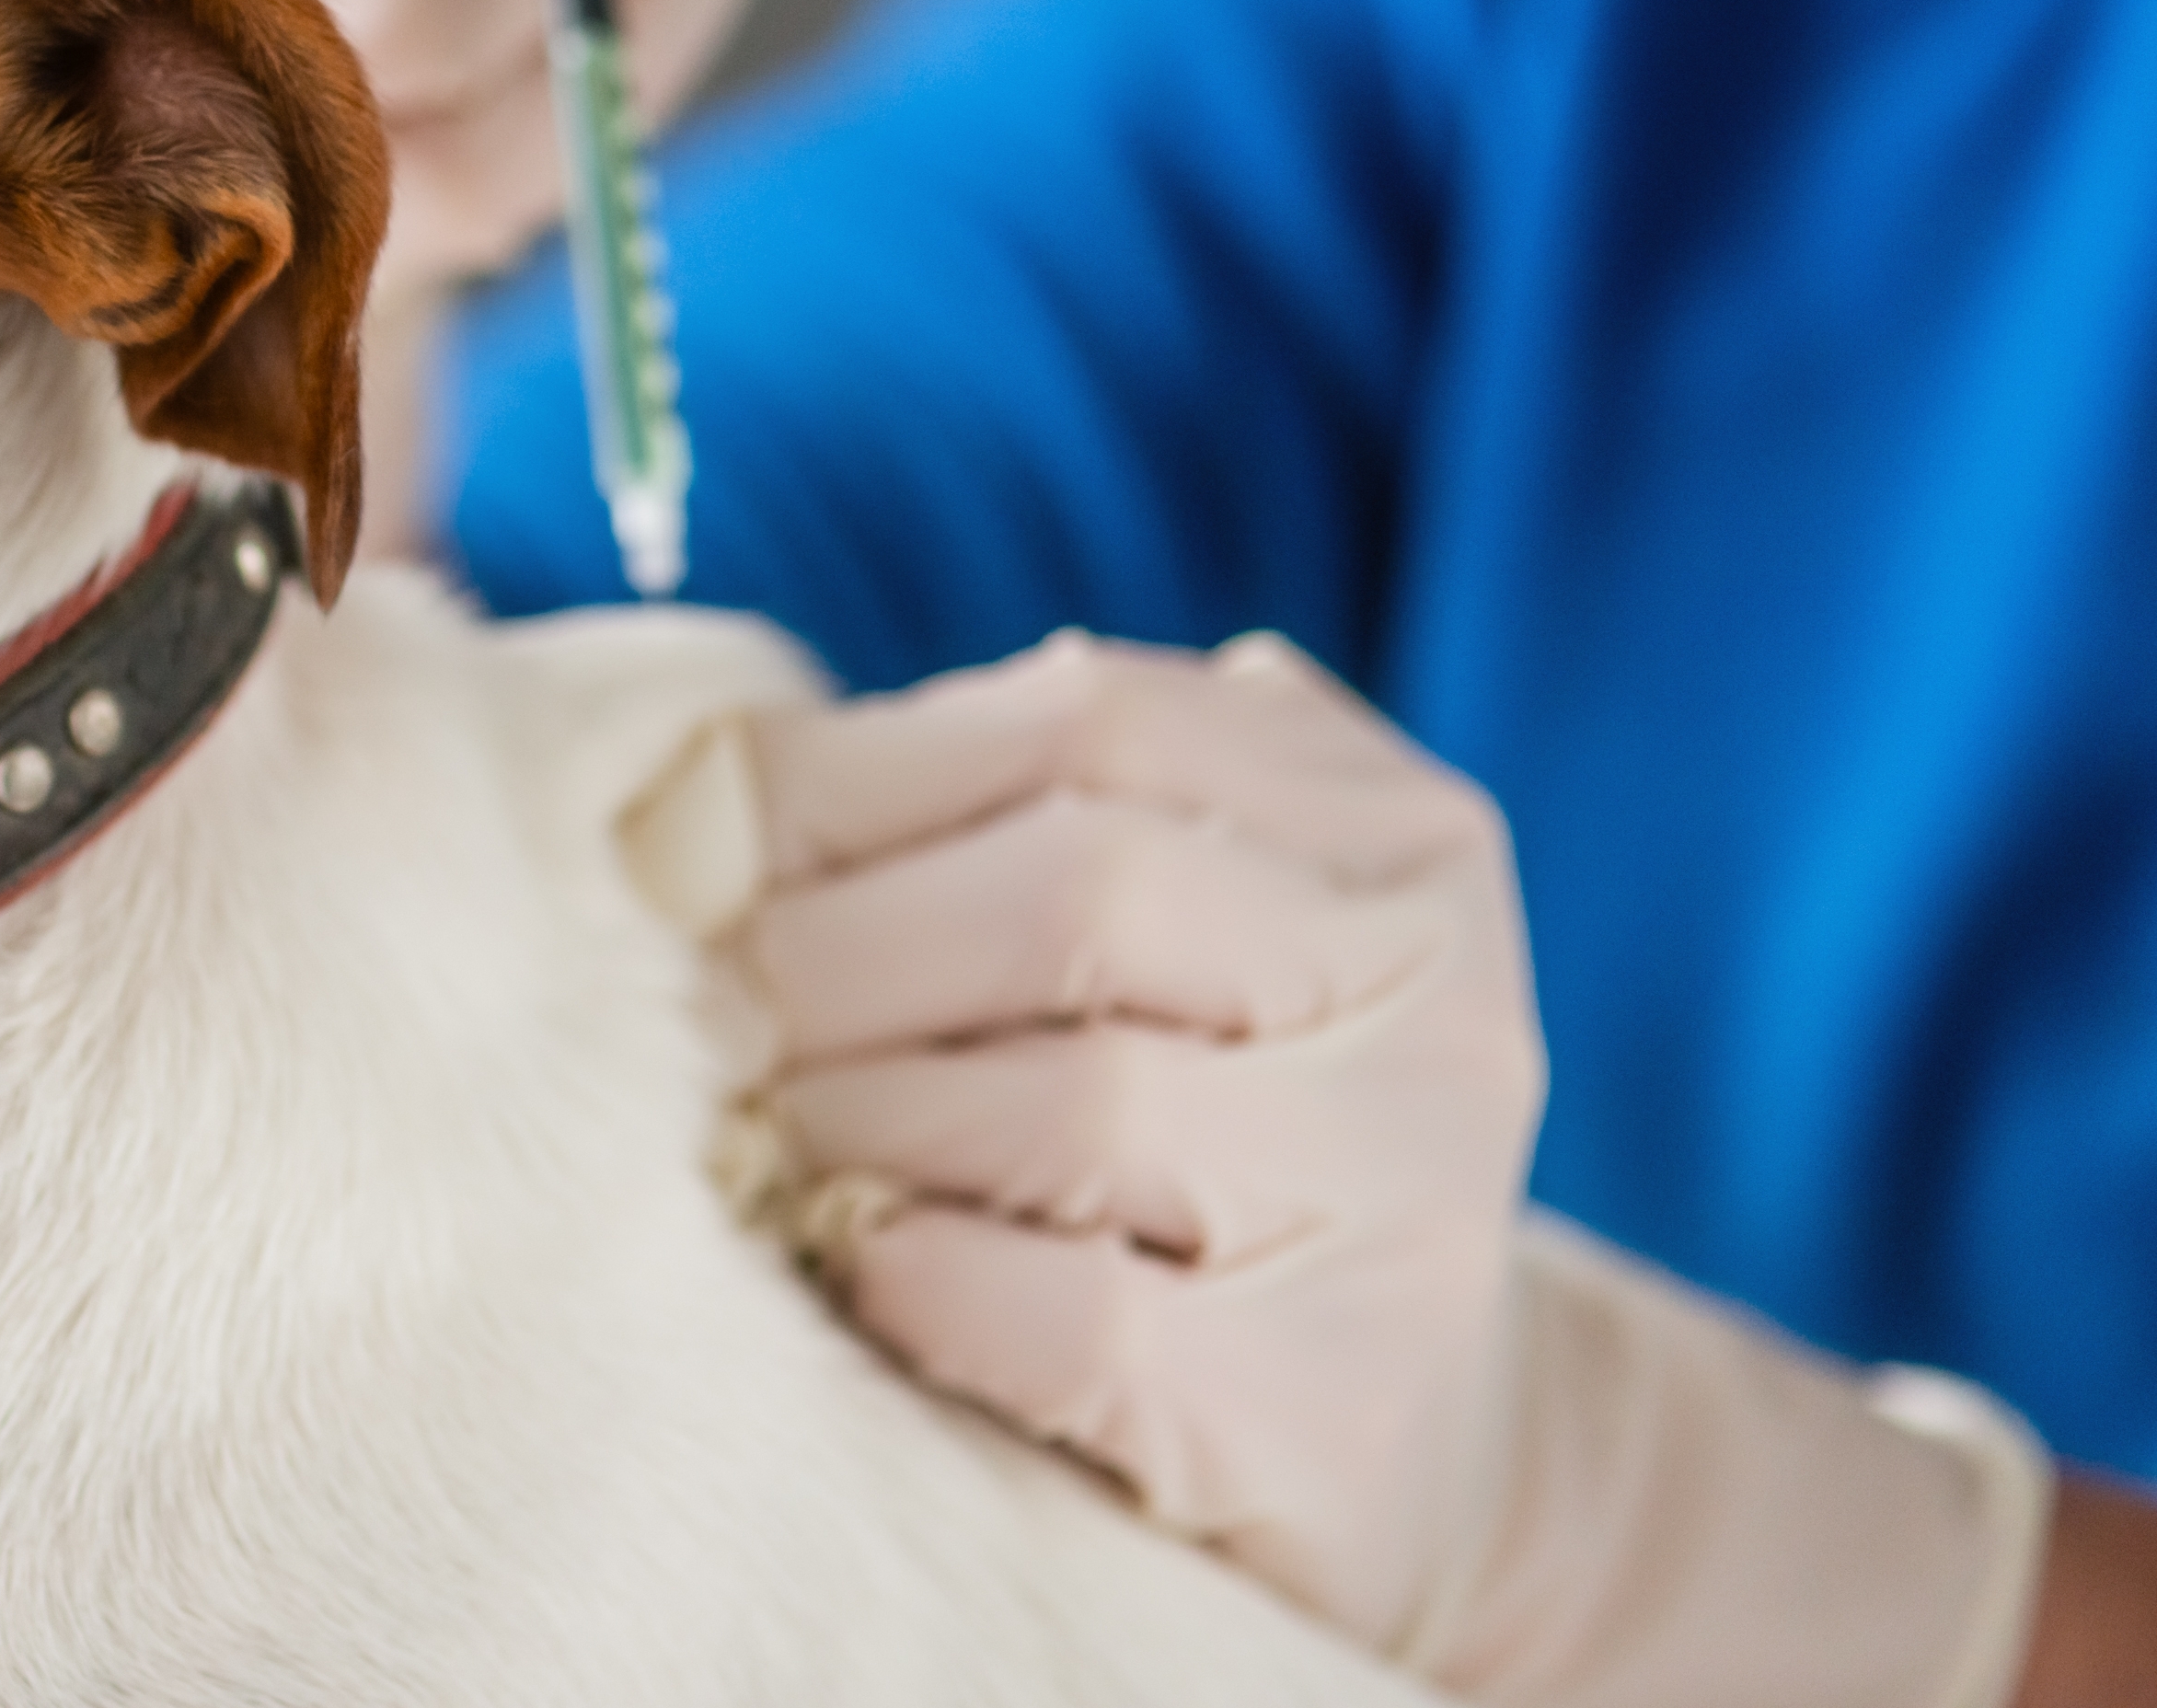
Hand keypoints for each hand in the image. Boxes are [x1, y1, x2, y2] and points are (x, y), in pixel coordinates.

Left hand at [742, 630, 2049, 1704]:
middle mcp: (1444, 1010)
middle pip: (1081, 896)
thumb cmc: (1187, 1127)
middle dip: (845, 948)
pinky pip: (1076, 1320)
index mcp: (1400, 837)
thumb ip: (1004, 810)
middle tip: (727, 1009)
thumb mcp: (1160, 925)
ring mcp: (1412, 1218)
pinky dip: (922, 1278)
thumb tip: (712, 790)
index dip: (856, 771)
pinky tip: (873, 1262)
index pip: (1093, 720)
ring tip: (792, 1136)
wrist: (1370, 1435)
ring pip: (1073, 1106)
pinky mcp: (1333, 1412)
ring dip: (863, 1117)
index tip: (711, 844)